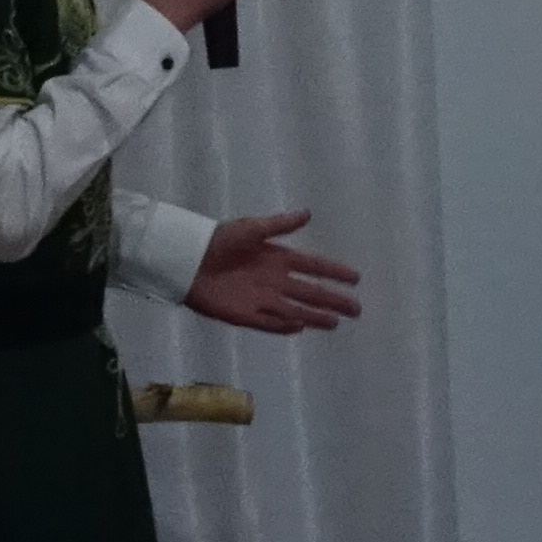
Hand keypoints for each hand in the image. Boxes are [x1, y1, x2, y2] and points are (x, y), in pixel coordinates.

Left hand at [190, 210, 362, 336]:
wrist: (185, 258)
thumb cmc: (218, 239)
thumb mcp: (251, 228)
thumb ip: (280, 224)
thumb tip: (308, 214)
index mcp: (277, 258)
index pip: (312, 266)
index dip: (333, 271)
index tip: (355, 278)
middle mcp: (273, 281)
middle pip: (309, 292)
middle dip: (332, 300)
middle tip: (356, 309)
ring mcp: (259, 299)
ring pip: (293, 310)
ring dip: (314, 316)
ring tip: (335, 323)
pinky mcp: (243, 314)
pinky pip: (267, 322)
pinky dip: (283, 326)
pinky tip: (300, 328)